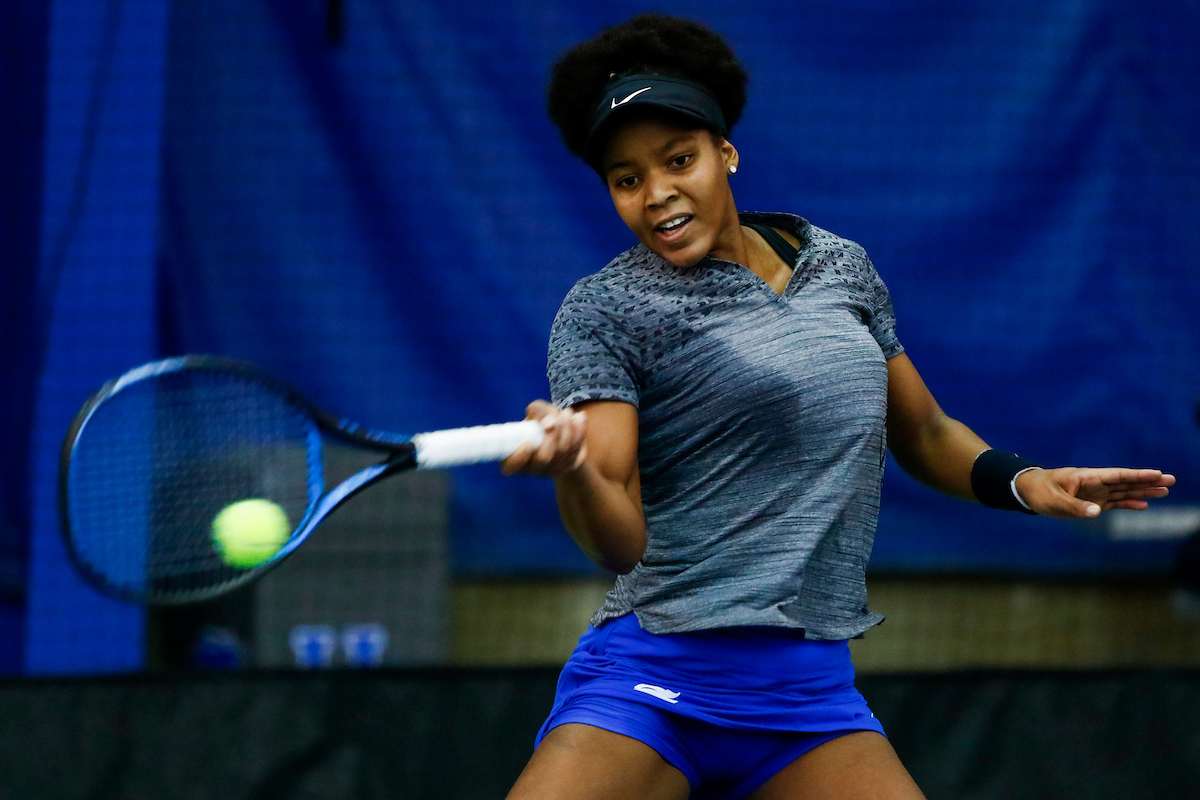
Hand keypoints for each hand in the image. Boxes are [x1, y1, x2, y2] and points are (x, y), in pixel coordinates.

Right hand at [500, 400, 587, 476]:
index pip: (511, 466)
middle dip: (551, 435)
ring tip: (566, 412)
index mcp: (513, 457)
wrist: (557, 432)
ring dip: (566, 428)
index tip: (530, 442)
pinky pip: (577, 448)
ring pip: (562, 452)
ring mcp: (551, 470)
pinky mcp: (568, 466)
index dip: (521, 456)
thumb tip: (549, 420)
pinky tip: (580, 417)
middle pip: (542, 459)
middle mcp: (531, 467)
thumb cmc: (539, 422)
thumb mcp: (534, 413)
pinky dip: (579, 430)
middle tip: (554, 419)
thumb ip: (537, 411)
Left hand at [1014, 467, 1175, 518]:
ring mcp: (1094, 493)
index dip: (1136, 475)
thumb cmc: (1039, 492)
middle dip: (1147, 481)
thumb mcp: (1054, 501)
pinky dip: (1128, 503)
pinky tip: (1143, 504)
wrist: (1027, 491)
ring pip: (1123, 491)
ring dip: (1143, 491)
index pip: (1117, 475)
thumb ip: (1075, 506)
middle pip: (1126, 482)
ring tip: (1165, 491)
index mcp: (1087, 477)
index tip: (1156, 473)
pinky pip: (1114, 502)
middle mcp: (1094, 483)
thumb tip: (1097, 513)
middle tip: (1171, 480)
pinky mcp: (1091, 502)